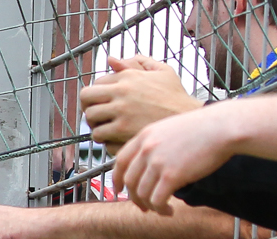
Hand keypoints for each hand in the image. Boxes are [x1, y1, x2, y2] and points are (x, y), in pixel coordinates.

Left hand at [81, 55, 202, 155]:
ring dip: (96, 127)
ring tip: (107, 130)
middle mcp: (121, 92)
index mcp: (128, 77)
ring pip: (91, 121)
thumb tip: (111, 59)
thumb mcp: (162, 72)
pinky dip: (104, 140)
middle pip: (86, 100)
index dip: (95, 97)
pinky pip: (100, 137)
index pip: (94, 85)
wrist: (190, 119)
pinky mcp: (123, 131)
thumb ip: (137, 62)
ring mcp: (121, 112)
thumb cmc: (177, 97)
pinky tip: (115, 140)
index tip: (101, 105)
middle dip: (89, 110)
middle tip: (98, 118)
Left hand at [113, 102, 237, 213]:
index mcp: (145, 136)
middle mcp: (146, 149)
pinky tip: (169, 211)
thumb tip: (150, 166)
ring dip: (149, 206)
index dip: (117, 179)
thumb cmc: (204, 127)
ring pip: (142, 194)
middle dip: (134, 197)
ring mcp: (157, 163)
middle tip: (142, 206)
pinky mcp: (171, 176)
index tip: (119, 190)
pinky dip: (160, 209)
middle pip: (129, 181)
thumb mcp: (170, 129)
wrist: (223, 127)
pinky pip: (157, 200)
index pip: (120, 161)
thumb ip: (155, 144)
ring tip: (161, 209)